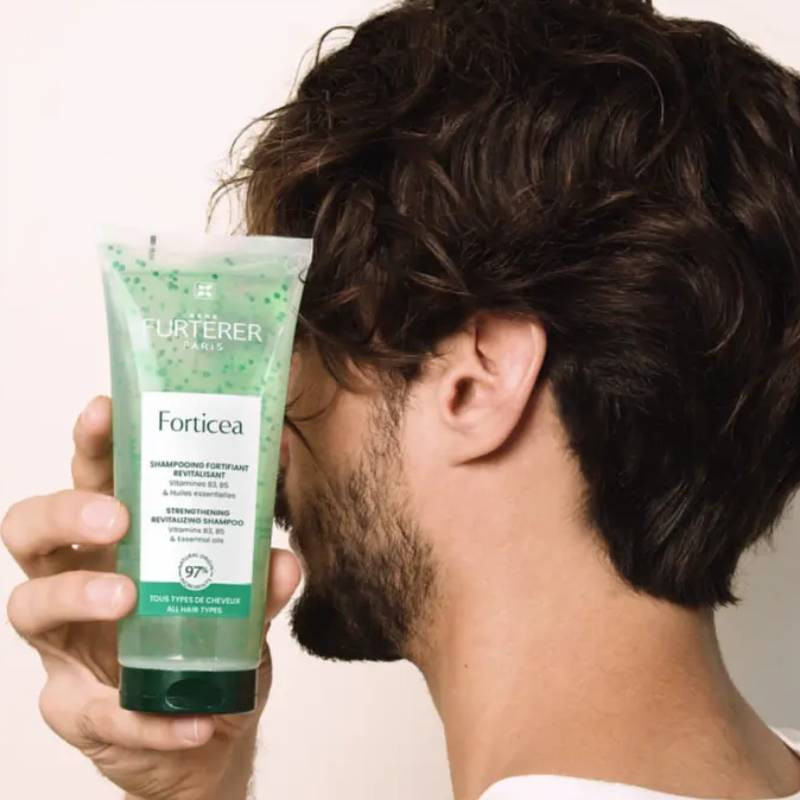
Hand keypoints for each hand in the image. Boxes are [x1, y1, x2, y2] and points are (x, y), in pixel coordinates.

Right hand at [1, 395, 301, 799]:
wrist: (206, 723)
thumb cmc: (208, 641)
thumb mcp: (244, 601)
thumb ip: (261, 579)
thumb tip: (285, 559)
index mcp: (120, 538)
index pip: (92, 478)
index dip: (91, 443)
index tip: (105, 410)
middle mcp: (80, 578)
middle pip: (32, 529)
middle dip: (66, 511)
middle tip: (116, 515)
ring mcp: (66, 643)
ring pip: (29, 606)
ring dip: (77, 595)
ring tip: (126, 597)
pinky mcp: (76, 707)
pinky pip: (95, 711)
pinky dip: (142, 716)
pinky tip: (194, 721)